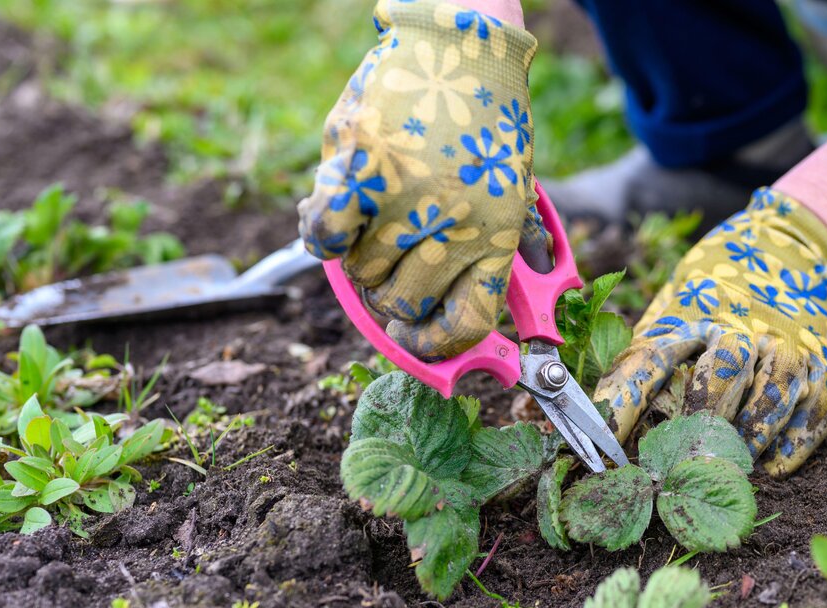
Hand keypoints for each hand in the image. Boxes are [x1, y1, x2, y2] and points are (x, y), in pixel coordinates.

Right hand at [298, 0, 547, 358]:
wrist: (464, 43)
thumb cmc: (483, 124)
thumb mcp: (505, 191)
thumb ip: (479, 250)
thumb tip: (439, 320)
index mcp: (496, 235)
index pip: (465, 323)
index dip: (432, 343)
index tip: (410, 336)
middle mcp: (453, 222)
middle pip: (403, 301)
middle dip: (388, 293)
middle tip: (386, 263)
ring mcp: (406, 195)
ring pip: (361, 271)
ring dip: (359, 255)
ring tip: (372, 217)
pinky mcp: (361, 166)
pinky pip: (324, 234)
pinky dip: (322, 232)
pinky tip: (334, 213)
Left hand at [594, 188, 826, 476]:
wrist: (793, 249)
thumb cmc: (716, 290)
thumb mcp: (673, 309)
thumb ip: (648, 357)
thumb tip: (608, 422)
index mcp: (692, 314)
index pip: (647, 363)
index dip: (622, 410)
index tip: (602, 452)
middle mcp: (744, 327)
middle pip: (717, 380)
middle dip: (698, 430)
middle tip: (681, 469)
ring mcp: (790, 346)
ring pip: (769, 401)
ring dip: (748, 442)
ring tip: (729, 471)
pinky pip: (815, 412)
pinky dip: (793, 445)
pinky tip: (772, 467)